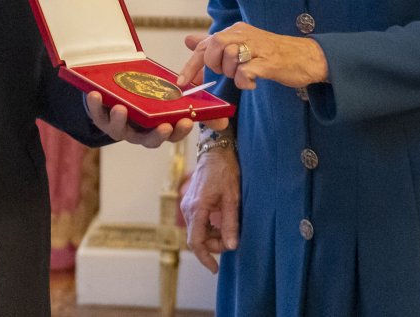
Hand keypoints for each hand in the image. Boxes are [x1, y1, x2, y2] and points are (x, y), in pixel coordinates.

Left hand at [85, 92, 195, 147]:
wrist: (113, 93)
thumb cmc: (141, 93)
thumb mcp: (155, 91)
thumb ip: (167, 88)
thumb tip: (183, 77)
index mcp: (156, 127)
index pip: (173, 134)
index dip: (181, 131)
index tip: (187, 121)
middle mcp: (139, 133)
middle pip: (150, 141)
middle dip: (158, 135)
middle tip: (165, 127)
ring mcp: (120, 129)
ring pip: (120, 131)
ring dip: (120, 121)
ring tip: (120, 108)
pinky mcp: (102, 122)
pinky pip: (98, 116)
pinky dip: (95, 106)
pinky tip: (95, 94)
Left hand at [176, 22, 327, 90]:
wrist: (307, 57)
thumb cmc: (271, 54)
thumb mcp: (241, 45)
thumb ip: (214, 45)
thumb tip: (189, 41)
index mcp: (236, 30)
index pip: (206, 44)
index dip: (191, 64)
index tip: (182, 82)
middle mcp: (245, 34)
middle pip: (215, 45)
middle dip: (214, 64)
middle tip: (225, 72)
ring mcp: (258, 47)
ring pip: (230, 57)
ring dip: (232, 73)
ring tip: (244, 75)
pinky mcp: (269, 62)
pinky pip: (246, 72)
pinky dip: (244, 81)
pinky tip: (252, 83)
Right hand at [181, 145, 239, 272]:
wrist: (216, 151)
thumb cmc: (225, 171)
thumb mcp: (232, 198)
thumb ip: (230, 223)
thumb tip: (231, 246)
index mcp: (196, 208)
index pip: (196, 242)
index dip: (205, 258)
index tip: (215, 268)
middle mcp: (188, 208)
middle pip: (197, 238)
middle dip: (214, 245)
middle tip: (232, 241)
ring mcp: (187, 205)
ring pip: (197, 231)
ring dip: (212, 236)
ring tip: (229, 231)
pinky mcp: (190, 202)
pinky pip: (197, 222)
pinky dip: (208, 228)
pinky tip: (221, 223)